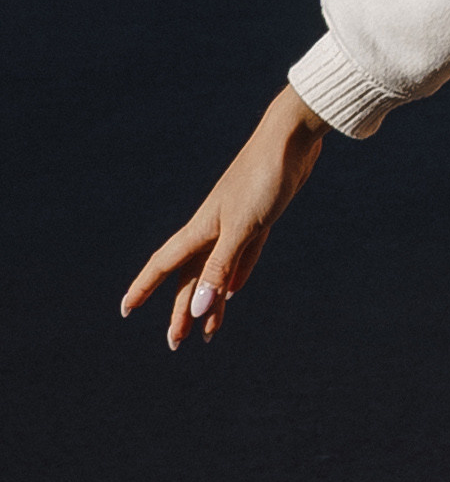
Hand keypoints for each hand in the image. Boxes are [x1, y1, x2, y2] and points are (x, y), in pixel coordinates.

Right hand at [121, 85, 325, 348]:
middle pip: (191, 278)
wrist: (291, 139)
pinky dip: (235, 276)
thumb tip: (196, 310)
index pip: (164, 266)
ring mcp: (237, 223)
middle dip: (181, 310)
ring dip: (210, 301)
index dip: (143, 288)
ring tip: (208, 333)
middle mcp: (213, 229)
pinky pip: (241, 258)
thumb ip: (220, 268)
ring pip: (216, 272)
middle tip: (176, 342)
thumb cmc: (263, 179)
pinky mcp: (260, 219)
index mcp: (201, 229)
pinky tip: (233, 293)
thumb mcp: (242, 228)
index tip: (125, 309)